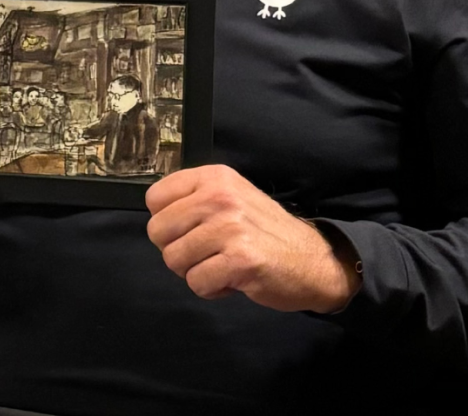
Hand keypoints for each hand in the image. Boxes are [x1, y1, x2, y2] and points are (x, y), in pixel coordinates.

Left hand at [146, 165, 360, 313]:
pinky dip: (211, 289)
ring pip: (174, 260)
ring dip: (195, 271)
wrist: (313, 260)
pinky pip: (197, 283)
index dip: (166, 222)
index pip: (155, 197)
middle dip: (177, 250)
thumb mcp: (230, 197)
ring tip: (221, 264)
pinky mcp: (240, 260)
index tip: (189, 230)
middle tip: (206, 252)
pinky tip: (233, 279)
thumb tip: (156, 216)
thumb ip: (193, 200)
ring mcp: (230, 227)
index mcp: (214, 177)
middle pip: (157, 231)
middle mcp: (220, 196)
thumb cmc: (264, 231)